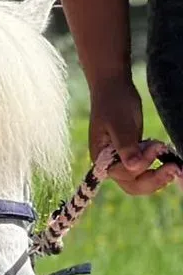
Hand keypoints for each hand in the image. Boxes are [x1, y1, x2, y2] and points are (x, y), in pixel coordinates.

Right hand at [89, 76, 179, 194]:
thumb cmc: (114, 103)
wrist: (113, 88)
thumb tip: (133, 168)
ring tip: (172, 161)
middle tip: (174, 168)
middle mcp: (109, 163)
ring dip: (158, 175)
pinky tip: (167, 157)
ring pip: (140, 181)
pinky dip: (158, 168)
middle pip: (132, 186)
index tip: (156, 146)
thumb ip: (126, 146)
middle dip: (154, 181)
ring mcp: (121, 160)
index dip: (142, 165)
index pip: (123, 174)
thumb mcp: (121, 124)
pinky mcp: (132, 154)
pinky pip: (145, 170)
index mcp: (101, 157)